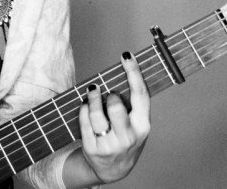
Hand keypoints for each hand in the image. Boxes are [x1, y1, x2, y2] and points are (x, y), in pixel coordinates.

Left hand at [79, 51, 150, 183]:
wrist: (113, 169)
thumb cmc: (125, 137)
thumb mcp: (135, 124)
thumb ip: (132, 104)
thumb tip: (124, 71)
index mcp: (143, 126)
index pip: (140, 95)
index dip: (134, 72)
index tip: (126, 55)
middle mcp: (128, 137)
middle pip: (115, 105)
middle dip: (108, 94)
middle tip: (106, 91)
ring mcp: (110, 145)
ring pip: (96, 112)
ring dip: (92, 97)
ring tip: (92, 92)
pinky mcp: (93, 149)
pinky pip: (84, 121)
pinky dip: (83, 109)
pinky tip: (85, 105)